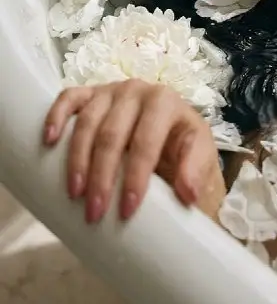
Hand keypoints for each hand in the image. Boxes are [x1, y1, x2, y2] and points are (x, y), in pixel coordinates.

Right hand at [43, 79, 223, 223]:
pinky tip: (49, 140)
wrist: (170, 133)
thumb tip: (188, 194)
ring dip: (77, 159)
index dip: (135, 176)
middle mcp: (137, 90)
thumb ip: (196, 171)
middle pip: (112, 134)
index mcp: (165, 101)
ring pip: (87, 121)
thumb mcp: (200, 155)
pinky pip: (69, 98)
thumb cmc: (183, 145)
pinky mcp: (91, 93)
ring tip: (74, 194)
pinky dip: (56, 116)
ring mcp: (110, 90)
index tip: (127, 210)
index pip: (146, 141)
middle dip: (102, 176)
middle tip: (95, 213)